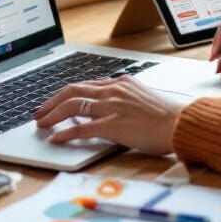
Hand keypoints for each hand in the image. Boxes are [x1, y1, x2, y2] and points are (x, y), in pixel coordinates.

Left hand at [33, 76, 181, 155]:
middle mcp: (113, 90)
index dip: (65, 94)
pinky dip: (65, 133)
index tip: (55, 102)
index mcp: (121, 83)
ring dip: (52, 115)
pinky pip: (82, 128)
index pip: (85, 85)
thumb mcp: (143, 99)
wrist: (181, 123)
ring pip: (72, 106)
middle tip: (39, 113)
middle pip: (72, 90)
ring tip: (42, 124)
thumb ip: (124, 99)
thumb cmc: (167, 116)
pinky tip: (56, 138)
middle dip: (51, 102)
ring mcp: (112, 106)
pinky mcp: (113, 124)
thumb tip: (108, 107)